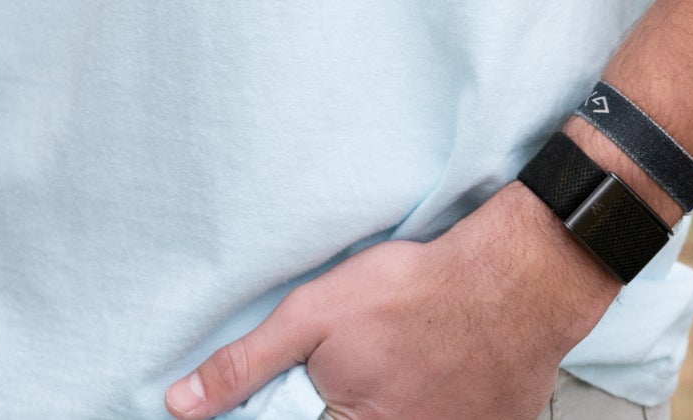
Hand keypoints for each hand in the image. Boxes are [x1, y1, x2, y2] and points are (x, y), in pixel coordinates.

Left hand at [164, 179, 619, 419]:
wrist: (512, 284)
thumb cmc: (415, 294)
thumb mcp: (313, 316)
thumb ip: (247, 365)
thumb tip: (180, 405)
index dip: (296, 401)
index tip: (325, 373)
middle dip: (346, 394)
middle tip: (378, 355)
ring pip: (396, 415)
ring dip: (395, 392)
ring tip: (407, 357)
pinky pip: (439, 415)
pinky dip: (433, 397)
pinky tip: (439, 366)